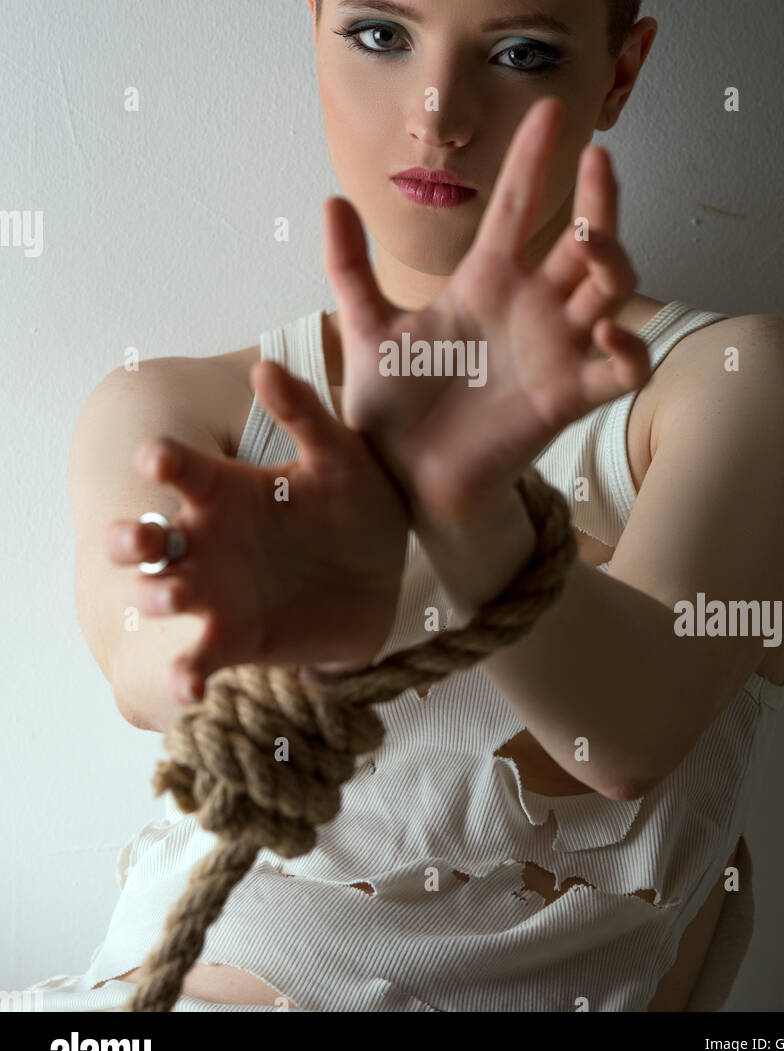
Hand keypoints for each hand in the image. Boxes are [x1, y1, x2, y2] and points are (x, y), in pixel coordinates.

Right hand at [105, 360, 409, 702]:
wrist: (388, 576)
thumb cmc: (356, 504)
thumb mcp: (342, 456)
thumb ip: (306, 413)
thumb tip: (263, 366)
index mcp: (225, 489)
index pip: (179, 470)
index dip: (160, 461)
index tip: (156, 458)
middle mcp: (206, 540)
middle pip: (143, 539)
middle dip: (128, 537)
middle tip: (142, 537)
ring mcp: (214, 592)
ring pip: (159, 594)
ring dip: (155, 596)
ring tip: (173, 595)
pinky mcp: (233, 639)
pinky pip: (197, 660)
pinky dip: (185, 674)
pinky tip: (191, 684)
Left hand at [322, 95, 651, 529]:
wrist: (402, 480)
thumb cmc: (392, 409)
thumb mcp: (366, 328)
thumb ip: (350, 267)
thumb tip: (331, 199)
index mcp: (485, 282)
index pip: (517, 207)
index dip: (534, 159)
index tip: (549, 110)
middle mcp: (529, 308)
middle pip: (581, 240)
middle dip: (598, 200)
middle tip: (600, 160)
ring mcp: (553, 350)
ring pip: (608, 290)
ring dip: (613, 261)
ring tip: (593, 240)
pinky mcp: (566, 398)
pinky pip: (618, 370)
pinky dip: (628, 349)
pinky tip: (610, 330)